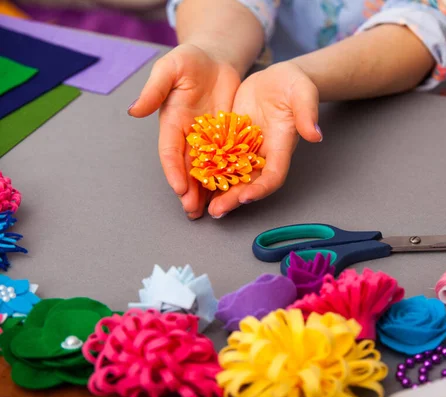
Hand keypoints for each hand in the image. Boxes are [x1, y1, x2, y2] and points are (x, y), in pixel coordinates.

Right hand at [128, 44, 240, 218]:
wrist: (216, 58)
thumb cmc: (189, 60)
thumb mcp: (170, 69)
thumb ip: (155, 89)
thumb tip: (134, 110)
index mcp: (171, 123)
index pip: (170, 152)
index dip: (173, 171)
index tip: (179, 188)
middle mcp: (188, 136)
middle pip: (187, 168)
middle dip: (189, 190)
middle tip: (193, 211)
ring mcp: (208, 139)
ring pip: (206, 169)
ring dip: (206, 190)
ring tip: (210, 211)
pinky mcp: (226, 137)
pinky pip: (226, 160)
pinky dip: (227, 176)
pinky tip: (231, 192)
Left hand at [207, 62, 322, 217]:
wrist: (277, 79)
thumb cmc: (293, 85)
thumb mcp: (303, 93)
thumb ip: (307, 112)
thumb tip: (315, 135)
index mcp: (282, 146)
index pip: (274, 174)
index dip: (261, 188)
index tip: (246, 196)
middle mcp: (264, 154)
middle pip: (250, 182)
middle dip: (234, 198)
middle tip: (217, 211)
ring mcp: (247, 150)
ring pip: (232, 176)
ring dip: (219, 191)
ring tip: (202, 206)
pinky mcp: (232, 141)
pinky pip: (220, 160)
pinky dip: (209, 172)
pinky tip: (193, 181)